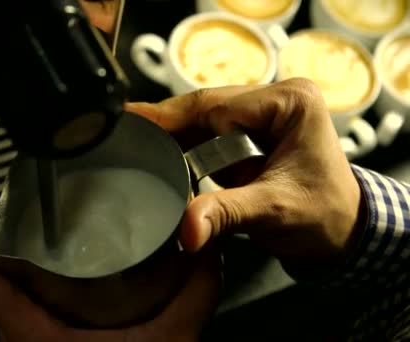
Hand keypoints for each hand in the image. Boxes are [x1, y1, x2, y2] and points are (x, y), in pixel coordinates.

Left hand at [0, 246, 221, 341]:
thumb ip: (194, 295)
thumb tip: (209, 251)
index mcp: (29, 334)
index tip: (17, 216)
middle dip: (21, 253)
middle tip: (51, 229)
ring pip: (7, 309)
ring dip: (29, 282)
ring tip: (61, 255)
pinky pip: (21, 327)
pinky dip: (37, 308)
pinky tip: (69, 299)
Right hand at [125, 78, 365, 271]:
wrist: (341, 233)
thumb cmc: (323, 216)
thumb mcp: (273, 210)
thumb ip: (226, 212)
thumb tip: (185, 229)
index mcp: (289, 102)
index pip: (218, 106)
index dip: (173, 118)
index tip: (133, 123)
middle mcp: (274, 99)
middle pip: (205, 108)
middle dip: (167, 125)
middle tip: (123, 132)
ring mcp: (261, 114)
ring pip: (201, 119)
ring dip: (172, 136)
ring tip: (131, 143)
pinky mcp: (250, 133)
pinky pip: (207, 135)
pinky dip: (184, 148)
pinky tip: (157, 154)